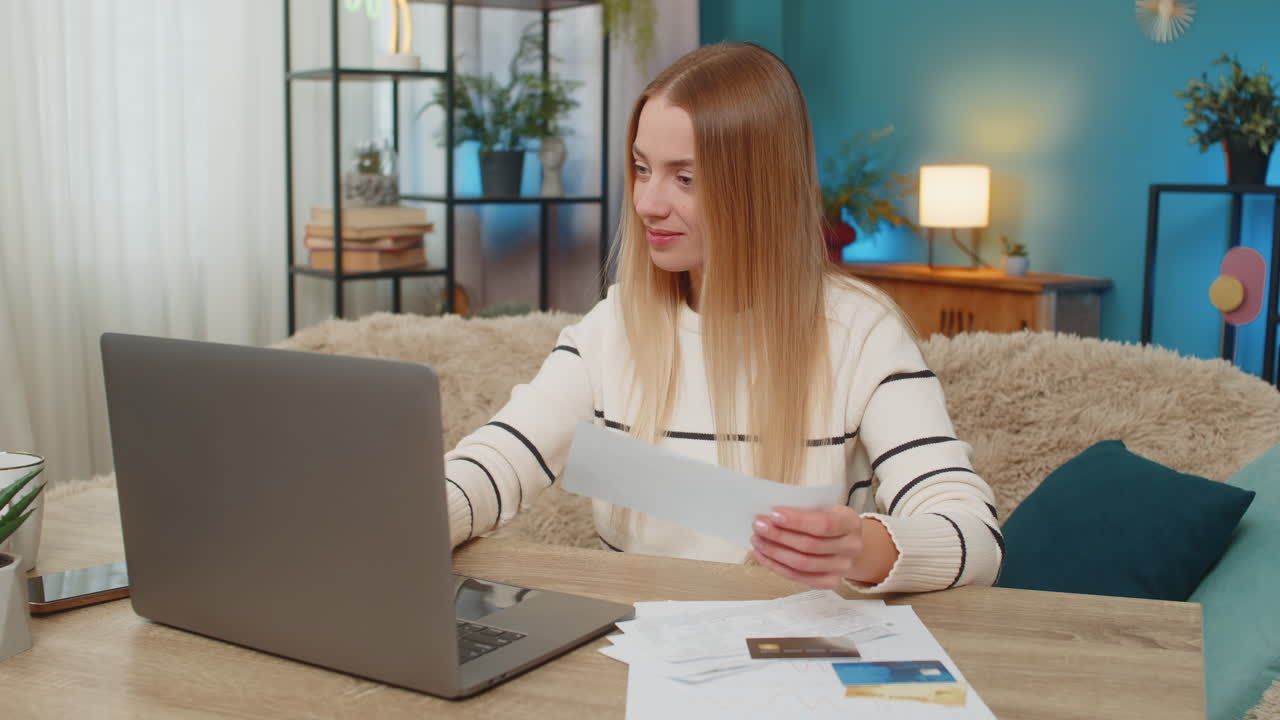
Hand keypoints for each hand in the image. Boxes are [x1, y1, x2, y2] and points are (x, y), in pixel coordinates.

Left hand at [750, 506, 865, 589]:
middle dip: (779, 535)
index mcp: (851, 523)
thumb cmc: (830, 519)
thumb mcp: (825, 507)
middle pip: (809, 545)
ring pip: (802, 563)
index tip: (773, 514)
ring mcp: (842, 568)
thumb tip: (769, 514)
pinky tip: (762, 555)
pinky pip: (799, 577)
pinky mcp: (830, 582)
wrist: (847, 541)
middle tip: (758, 525)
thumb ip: (805, 509)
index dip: (797, 521)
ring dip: (774, 551)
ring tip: (756, 540)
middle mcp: (851, 547)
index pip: (824, 524)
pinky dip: (776, 566)